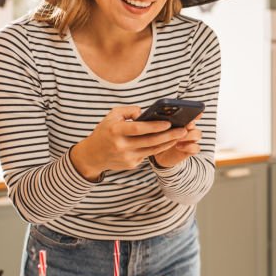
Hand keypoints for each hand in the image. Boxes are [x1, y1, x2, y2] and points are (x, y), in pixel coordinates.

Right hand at [70, 106, 187, 179]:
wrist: (92, 155)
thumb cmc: (105, 131)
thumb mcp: (112, 115)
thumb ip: (129, 110)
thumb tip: (146, 112)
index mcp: (115, 131)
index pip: (138, 129)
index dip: (155, 126)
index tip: (169, 122)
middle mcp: (121, 146)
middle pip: (150, 141)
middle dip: (169, 136)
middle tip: (183, 130)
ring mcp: (127, 157)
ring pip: (152, 150)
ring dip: (168, 143)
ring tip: (180, 135)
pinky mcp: (131, 164)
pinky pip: (147, 154)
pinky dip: (158, 148)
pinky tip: (168, 141)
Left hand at [152, 114, 202, 168]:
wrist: (158, 154)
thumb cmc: (156, 137)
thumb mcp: (153, 128)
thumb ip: (152, 119)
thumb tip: (138, 111)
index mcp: (181, 120)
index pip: (191, 113)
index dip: (194, 111)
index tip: (192, 111)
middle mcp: (188, 128)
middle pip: (194, 123)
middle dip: (190, 123)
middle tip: (185, 124)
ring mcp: (190, 139)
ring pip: (197, 134)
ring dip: (189, 135)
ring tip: (178, 137)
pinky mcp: (190, 150)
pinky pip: (196, 148)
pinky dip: (189, 147)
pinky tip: (178, 146)